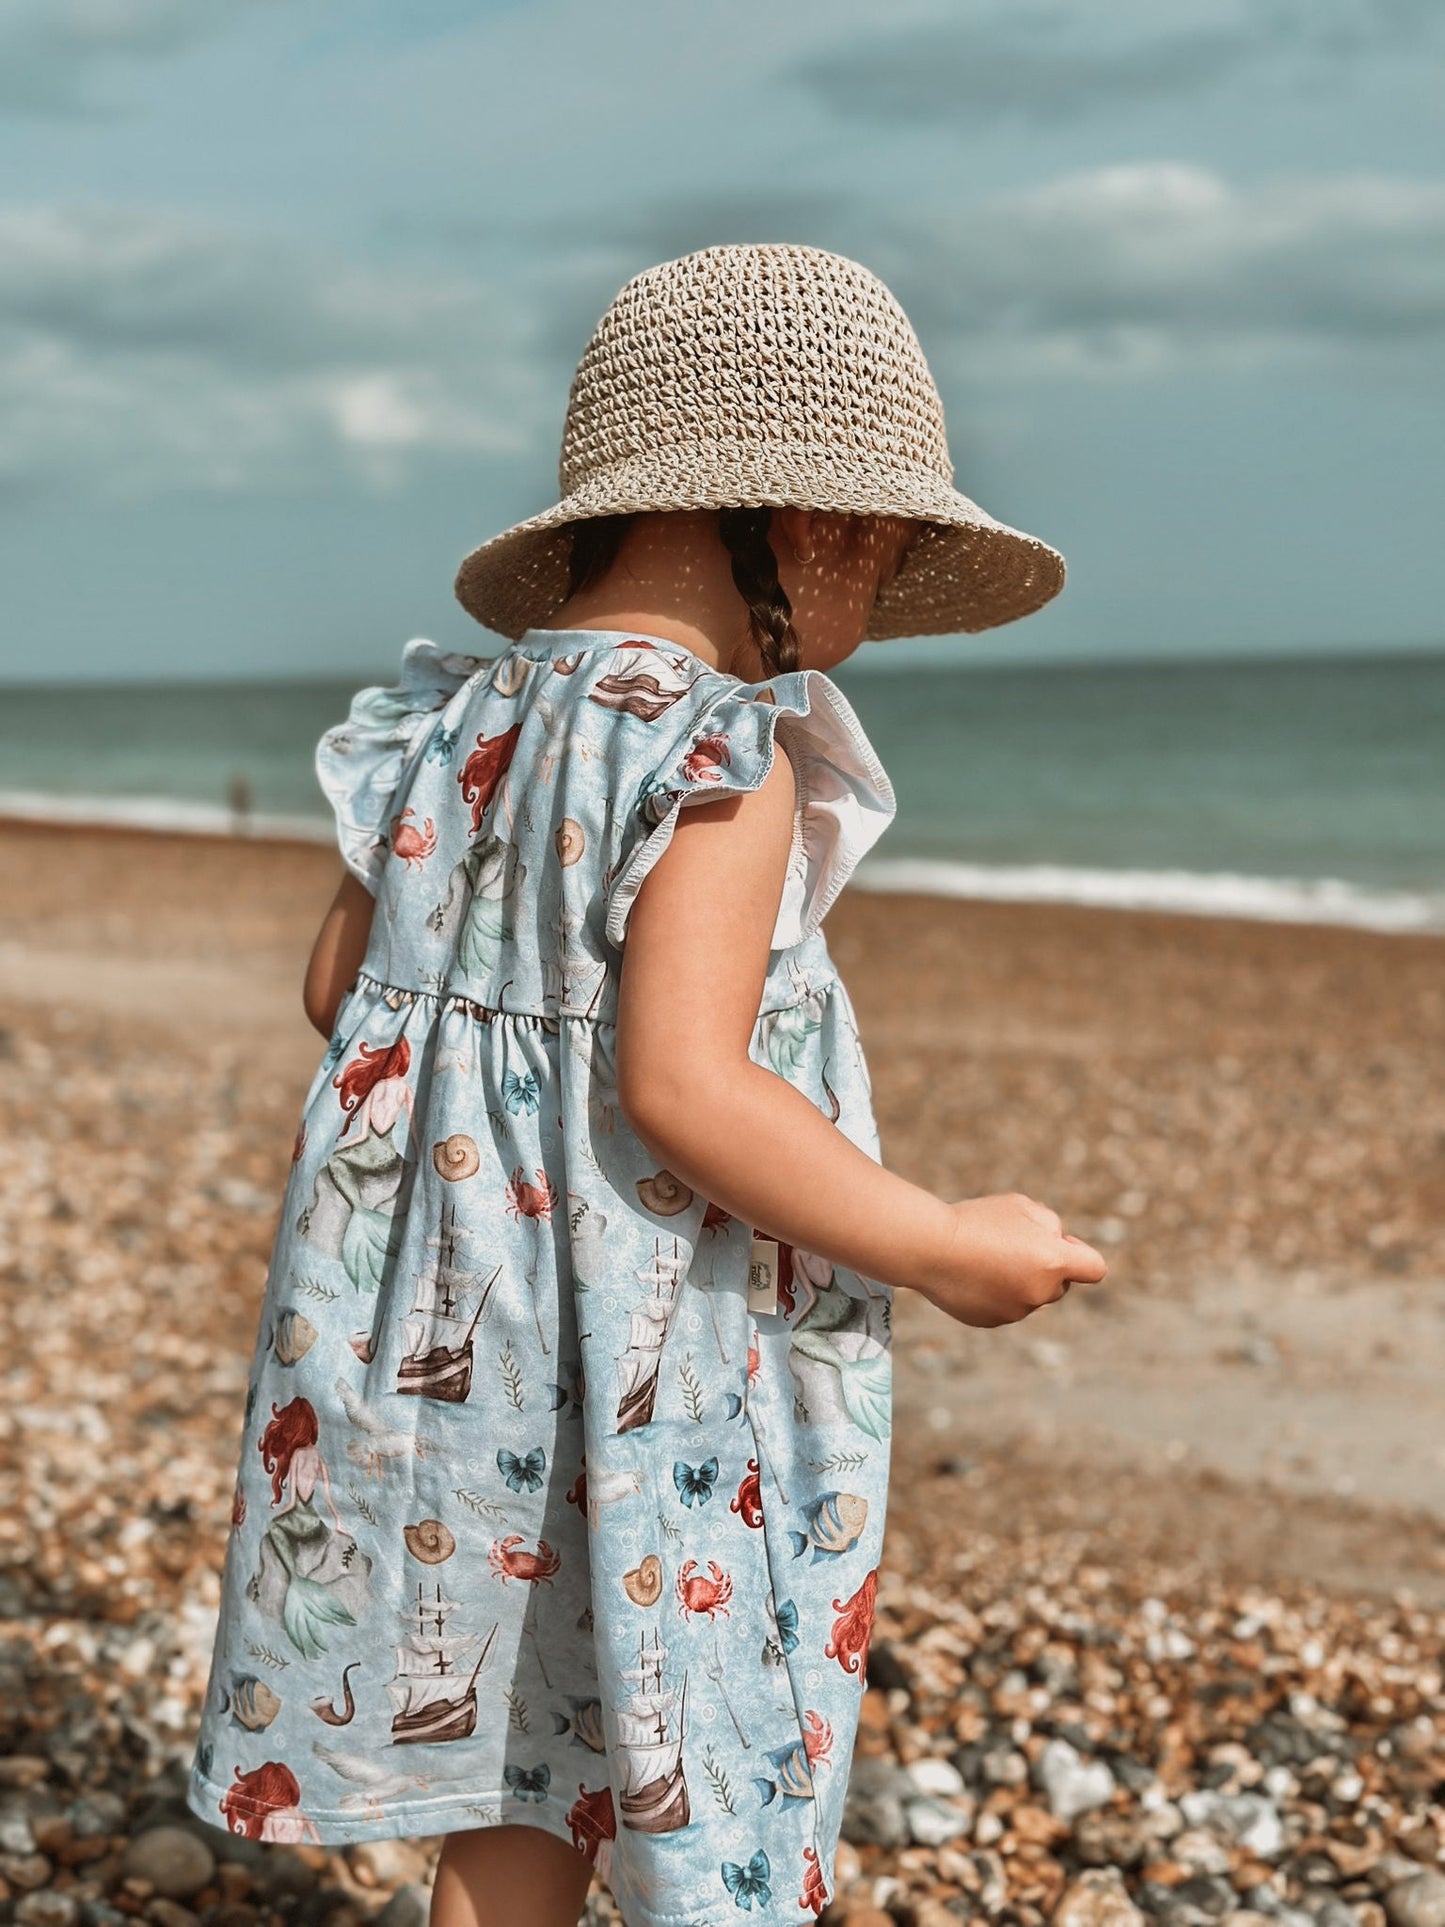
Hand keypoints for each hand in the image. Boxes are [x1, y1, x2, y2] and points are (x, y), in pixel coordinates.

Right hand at [915, 1192, 1106, 1328]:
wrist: (930, 1247)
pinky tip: (970, 1273)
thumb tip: (1059, 1245)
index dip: (1080, 1255)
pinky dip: (994, 1293)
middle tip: (1011, 1244)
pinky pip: (1003, 1306)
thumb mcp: (1022, 1206)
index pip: (1094, 1269)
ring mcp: (1014, 1311)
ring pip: (1029, 1296)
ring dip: (1017, 1279)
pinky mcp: (991, 1321)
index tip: (1059, 1245)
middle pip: (1059, 1285)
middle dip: (1045, 1267)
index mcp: (1053, 1262)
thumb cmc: (978, 1220)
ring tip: (983, 1256)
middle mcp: (1039, 1293)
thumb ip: (1050, 1226)